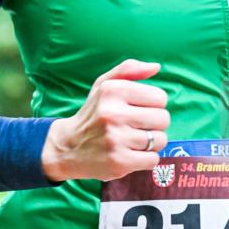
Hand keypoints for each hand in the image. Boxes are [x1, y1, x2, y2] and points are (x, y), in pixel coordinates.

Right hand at [41, 59, 169, 181]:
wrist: (66, 147)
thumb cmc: (92, 114)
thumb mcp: (103, 86)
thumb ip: (128, 70)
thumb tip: (156, 67)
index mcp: (112, 91)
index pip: (160, 98)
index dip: (152, 106)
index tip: (136, 111)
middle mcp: (113, 113)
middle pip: (163, 119)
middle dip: (153, 125)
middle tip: (134, 128)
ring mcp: (115, 139)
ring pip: (160, 140)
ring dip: (149, 144)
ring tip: (130, 142)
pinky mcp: (119, 161)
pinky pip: (152, 160)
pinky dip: (144, 160)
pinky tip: (129, 155)